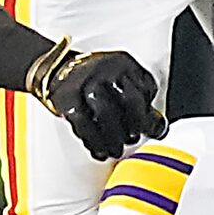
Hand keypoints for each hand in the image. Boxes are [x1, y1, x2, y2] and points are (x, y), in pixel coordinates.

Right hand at [28, 46, 163, 158]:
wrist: (55, 69)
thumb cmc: (95, 81)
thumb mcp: (121, 80)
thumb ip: (139, 100)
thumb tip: (159, 128)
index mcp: (123, 62)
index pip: (145, 87)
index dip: (148, 112)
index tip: (149, 127)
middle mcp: (105, 68)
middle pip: (128, 100)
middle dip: (134, 125)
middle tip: (132, 138)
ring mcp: (83, 81)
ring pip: (105, 112)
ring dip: (114, 137)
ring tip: (117, 150)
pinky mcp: (65, 98)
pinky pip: (82, 123)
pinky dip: (93, 142)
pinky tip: (100, 151)